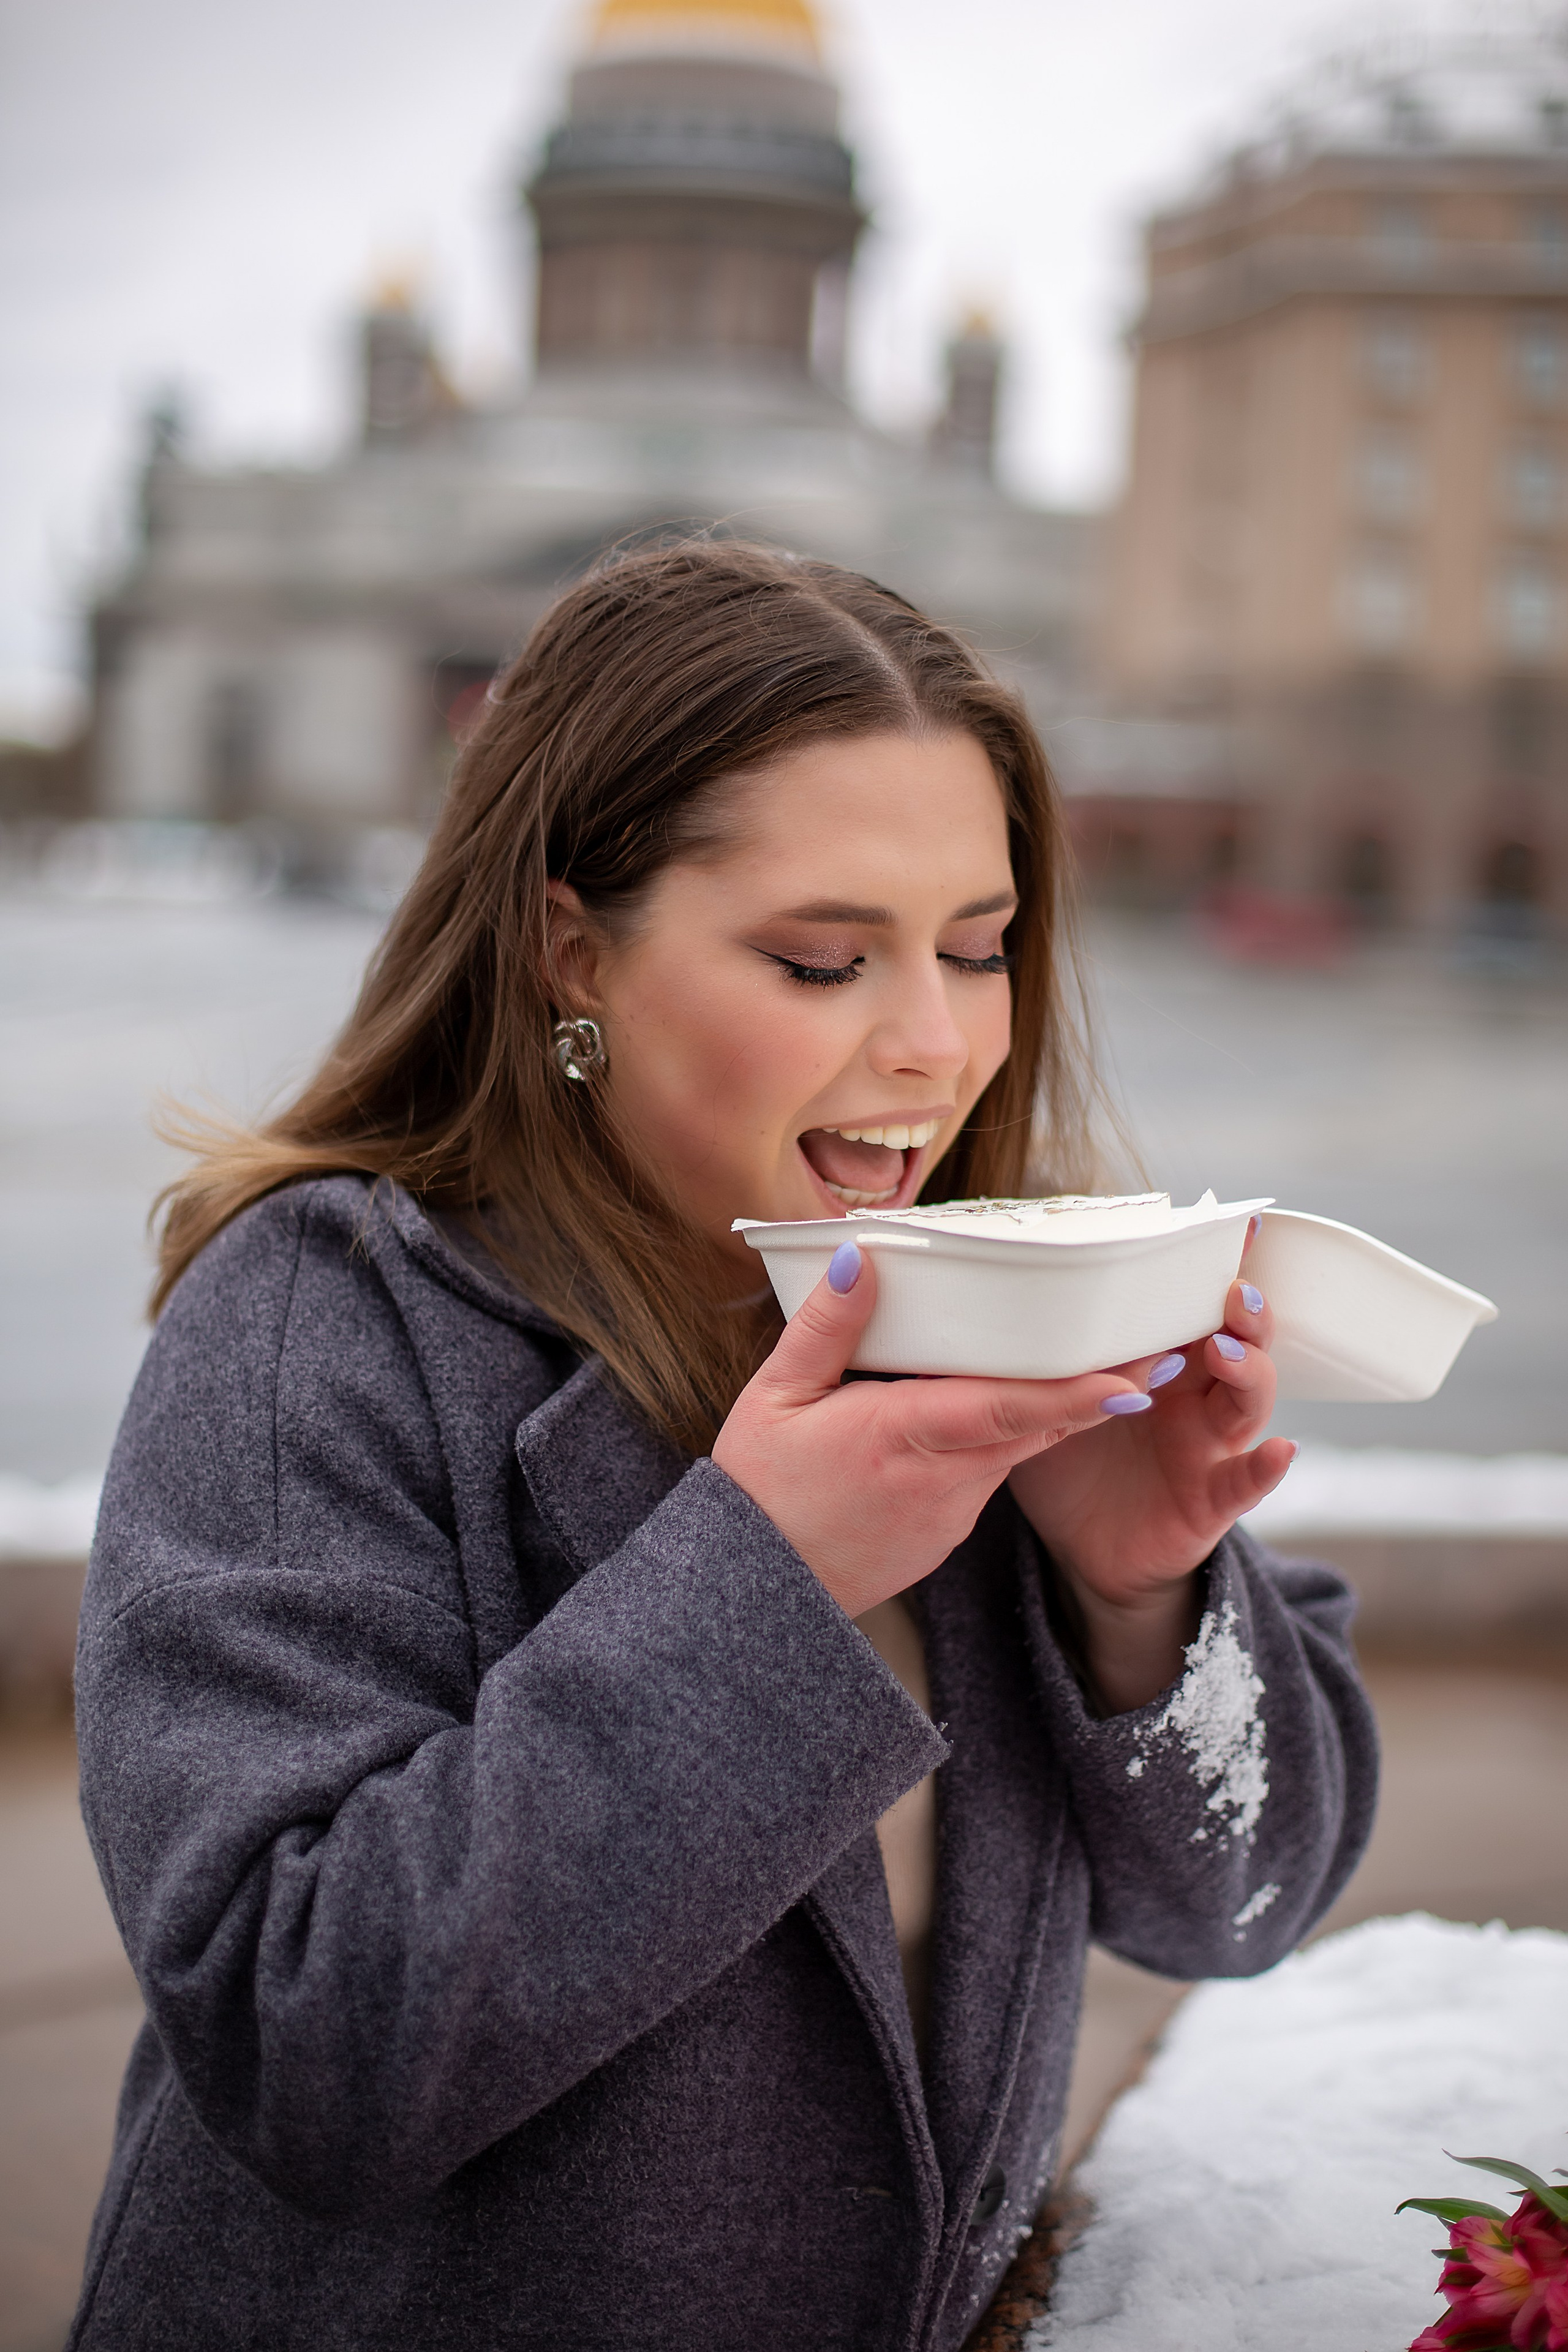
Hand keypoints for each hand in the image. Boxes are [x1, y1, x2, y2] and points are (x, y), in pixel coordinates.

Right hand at [711, 1241, 1150, 1620]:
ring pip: (1020, 1446)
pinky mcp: (949, 1531)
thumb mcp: (776, 1396)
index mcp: (898, 1435)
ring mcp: (952, 1511)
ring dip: (1058, 1410)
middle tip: (1158, 1348)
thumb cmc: (760, 1489)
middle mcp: (941, 1478)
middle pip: (1037, 1424)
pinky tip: (998, 1410)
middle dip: (1100, 1390)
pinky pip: (992, 1472)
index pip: (1003, 1410)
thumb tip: (858, 1257)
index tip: (1132, 1379)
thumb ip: (826, 1326)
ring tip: (1101, 1363)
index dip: (1073, 1394)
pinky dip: (1008, 1438)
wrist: (756, 1590)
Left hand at [1007, 1267, 1294, 1711]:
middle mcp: (1194, 1396)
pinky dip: (1265, 1468)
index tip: (1230, 1227)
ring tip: (1231, 1351)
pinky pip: (1245, 1483)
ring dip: (1249, 1371)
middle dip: (1242, 1312)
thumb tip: (990, 1298)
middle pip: (1237, 1341)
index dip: (1213, 1269)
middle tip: (1231, 1289)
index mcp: (1158, 1361)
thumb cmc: (1066, 1460)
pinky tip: (1280, 1451)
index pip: (1191, 1306)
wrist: (1081, 1548)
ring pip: (1248, 1401)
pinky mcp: (1211, 1500)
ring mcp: (1209, 1447)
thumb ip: (1039, 1359)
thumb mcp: (1045, 1398)